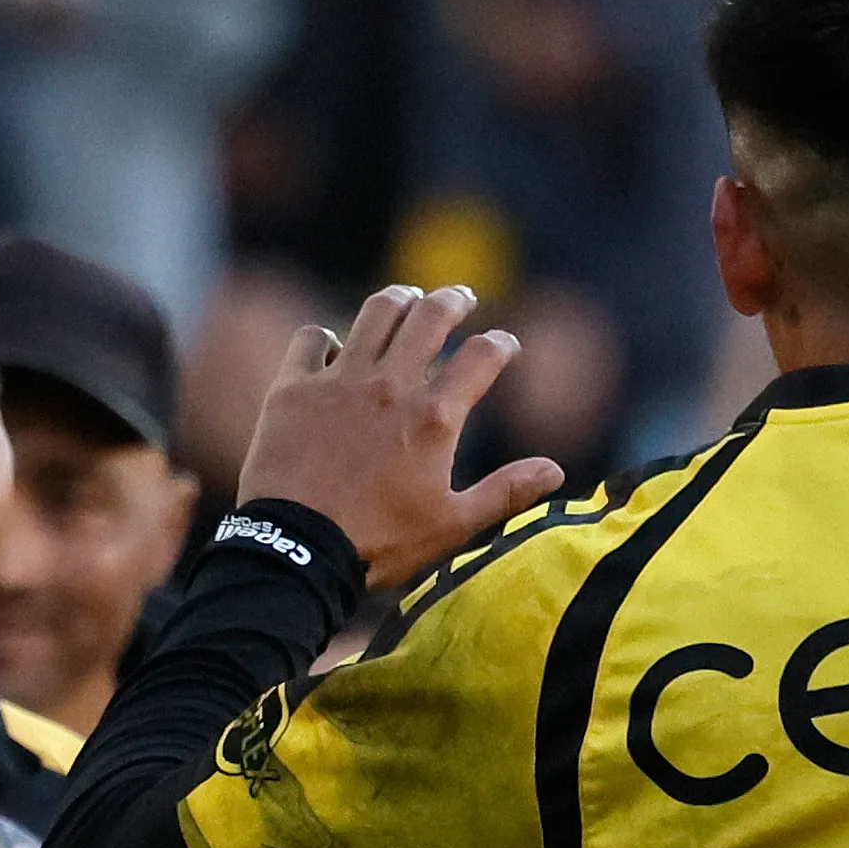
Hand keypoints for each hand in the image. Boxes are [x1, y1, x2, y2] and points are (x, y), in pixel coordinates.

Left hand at [237, 285, 566, 588]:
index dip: (501, 344)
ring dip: (399, 300)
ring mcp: (339, 380)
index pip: (482, 356)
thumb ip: (505, 493)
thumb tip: (555, 471)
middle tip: (461, 297)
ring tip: (407, 299)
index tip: (505, 345)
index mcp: (435, 417)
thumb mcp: (451, 525)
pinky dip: (327, 337)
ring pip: (376, 312)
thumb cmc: (378, 543)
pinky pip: (312, 338)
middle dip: (453, 300)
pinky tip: (334, 347)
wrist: (297, 550)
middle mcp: (391, 385)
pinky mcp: (293, 388)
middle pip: (431, 316)